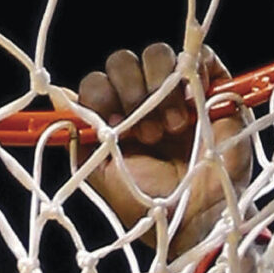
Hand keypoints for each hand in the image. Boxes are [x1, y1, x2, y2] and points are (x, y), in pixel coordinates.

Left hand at [74, 44, 247, 246]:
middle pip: (123, 62)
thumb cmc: (148, 203)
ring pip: (157, 54)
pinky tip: (192, 103)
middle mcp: (144, 99)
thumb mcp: (101, 172)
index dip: (100, 96)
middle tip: (146, 133)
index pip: (97, 82)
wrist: (194, 219)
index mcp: (116, 116)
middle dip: (129, 91)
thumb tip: (60, 98)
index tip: (113, 127)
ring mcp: (177, 91)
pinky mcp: (213, 88)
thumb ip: (83, 136)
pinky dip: (194, 70)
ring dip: (159, 86)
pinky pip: (201, 57)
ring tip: (172, 127)